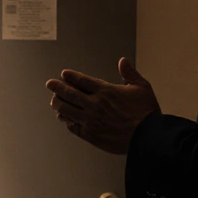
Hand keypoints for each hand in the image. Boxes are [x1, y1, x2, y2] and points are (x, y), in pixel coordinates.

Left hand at [45, 57, 160, 154]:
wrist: (147, 137)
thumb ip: (130, 73)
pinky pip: (73, 126)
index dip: (71, 76)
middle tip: (50, 84)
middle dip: (57, 87)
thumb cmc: (146, 112)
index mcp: (106, 91)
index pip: (82, 80)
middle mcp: (95, 104)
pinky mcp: (90, 135)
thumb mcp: (142, 87)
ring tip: (54, 101)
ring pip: (67, 110)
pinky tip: (65, 118)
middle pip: (69, 94)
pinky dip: (67, 121)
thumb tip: (123, 61)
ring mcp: (91, 120)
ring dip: (58, 104)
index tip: (64, 74)